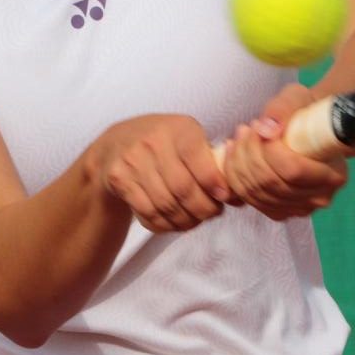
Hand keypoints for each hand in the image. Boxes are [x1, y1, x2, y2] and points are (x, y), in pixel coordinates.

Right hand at [91, 113, 244, 234]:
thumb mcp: (187, 138)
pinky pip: (147, 213)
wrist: (115, 144)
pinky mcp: (120, 180)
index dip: (213, 182)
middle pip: (183, 189)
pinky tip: (174, 222)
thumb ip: (213, 161)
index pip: (197, 158)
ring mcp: (133, 161)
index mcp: (178, 129)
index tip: (224, 197)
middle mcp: (153, 141)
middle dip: (203, 208)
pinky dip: (165, 225)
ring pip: (166, 205)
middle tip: (212, 213)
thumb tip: (238, 194)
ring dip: (186, 220)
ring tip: (195, 220)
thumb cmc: (163, 144)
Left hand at [218, 83, 347, 221]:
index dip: (268, 149)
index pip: (293, 170)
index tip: (257, 126)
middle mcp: (319, 197)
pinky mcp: (280, 211)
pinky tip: (233, 154)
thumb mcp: (298, 98)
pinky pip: (249, 199)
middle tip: (245, 129)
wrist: (309, 131)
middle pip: (271, 184)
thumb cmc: (307, 113)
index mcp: (333, 173)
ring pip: (256, 193)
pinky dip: (235, 177)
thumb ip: (283, 110)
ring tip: (238, 138)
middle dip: (249, 154)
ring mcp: (299, 208)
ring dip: (238, 163)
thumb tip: (265, 129)